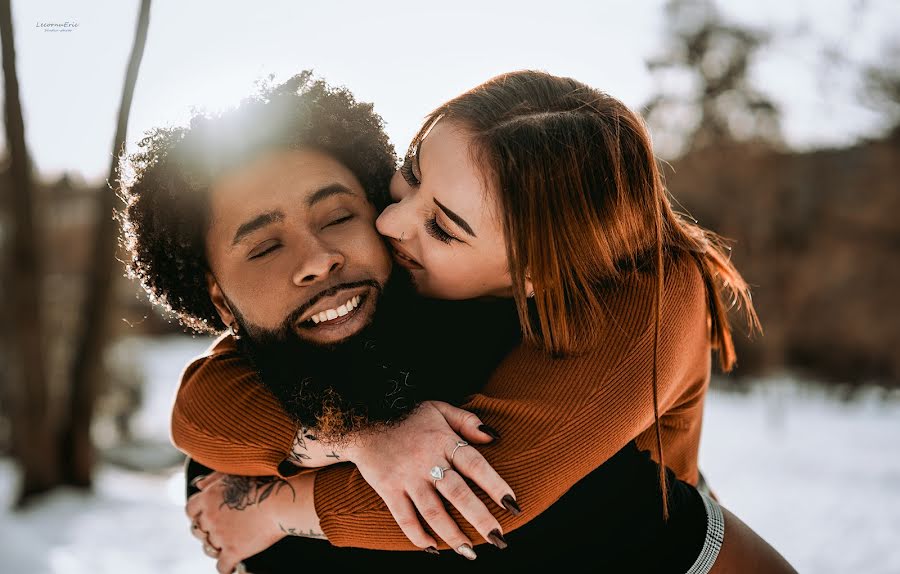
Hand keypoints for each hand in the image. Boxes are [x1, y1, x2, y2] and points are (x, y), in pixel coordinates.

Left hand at [186, 472, 317, 573]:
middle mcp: (210, 517)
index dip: (198, 514)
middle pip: (198, 530)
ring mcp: (221, 535)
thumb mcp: (234, 473)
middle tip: (220, 530)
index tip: (207, 516)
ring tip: (227, 545)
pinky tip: (233, 566)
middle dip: (207, 531)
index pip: (191, 510)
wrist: (282, 499)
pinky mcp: (234, 550)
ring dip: (216, 547)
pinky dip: (227, 568)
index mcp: (209, 497)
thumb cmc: (264, 481)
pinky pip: (222, 566)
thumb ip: (213, 478)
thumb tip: (198, 484)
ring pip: (209, 548)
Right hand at [342, 400, 515, 556]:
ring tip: (470, 552)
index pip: (475, 464)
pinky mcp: (389, 490)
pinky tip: (433, 548)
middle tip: (498, 539)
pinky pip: (405, 519)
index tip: (512, 504)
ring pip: (433, 512)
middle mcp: (427, 461)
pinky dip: (418, 536)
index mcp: (443, 441)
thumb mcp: (439, 409)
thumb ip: (467, 421)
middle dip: (480, 519)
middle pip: (458, 494)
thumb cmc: (408, 418)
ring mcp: (407, 478)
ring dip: (453, 535)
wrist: (363, 424)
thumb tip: (494, 437)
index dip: (495, 485)